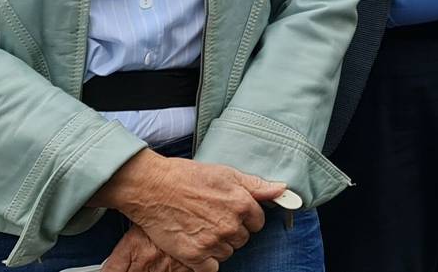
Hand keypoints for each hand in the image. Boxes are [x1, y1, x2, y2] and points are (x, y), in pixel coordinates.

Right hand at [91, 151, 283, 270]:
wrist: (154, 188)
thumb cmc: (189, 177)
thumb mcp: (227, 174)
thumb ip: (257, 186)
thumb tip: (282, 190)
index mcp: (242, 204)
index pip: (258, 222)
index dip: (245, 218)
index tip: (230, 213)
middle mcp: (230, 225)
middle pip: (242, 239)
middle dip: (231, 231)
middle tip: (211, 219)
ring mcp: (213, 241)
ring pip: (227, 253)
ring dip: (217, 246)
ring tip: (201, 230)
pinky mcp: (194, 255)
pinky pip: (211, 269)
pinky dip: (205, 262)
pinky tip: (196, 247)